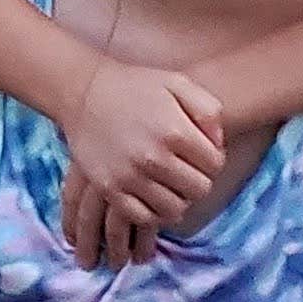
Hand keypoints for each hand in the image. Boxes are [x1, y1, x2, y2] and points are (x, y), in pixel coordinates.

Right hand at [56, 60, 224, 265]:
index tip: (200, 155)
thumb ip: (208, 110)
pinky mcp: (110, 189)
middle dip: (198, 180)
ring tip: (170, 183)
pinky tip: (153, 196)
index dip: (213, 161)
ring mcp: (130, 176)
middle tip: (186, 170)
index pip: (215, 165)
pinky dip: (154, 213)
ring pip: (175, 209)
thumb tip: (219, 145)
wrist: (84, 93)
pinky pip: (144, 218)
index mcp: (175, 131)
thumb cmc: (135, 87)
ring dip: (178, 198)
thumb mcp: (178, 83)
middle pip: (199, 190)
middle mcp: (153, 157)